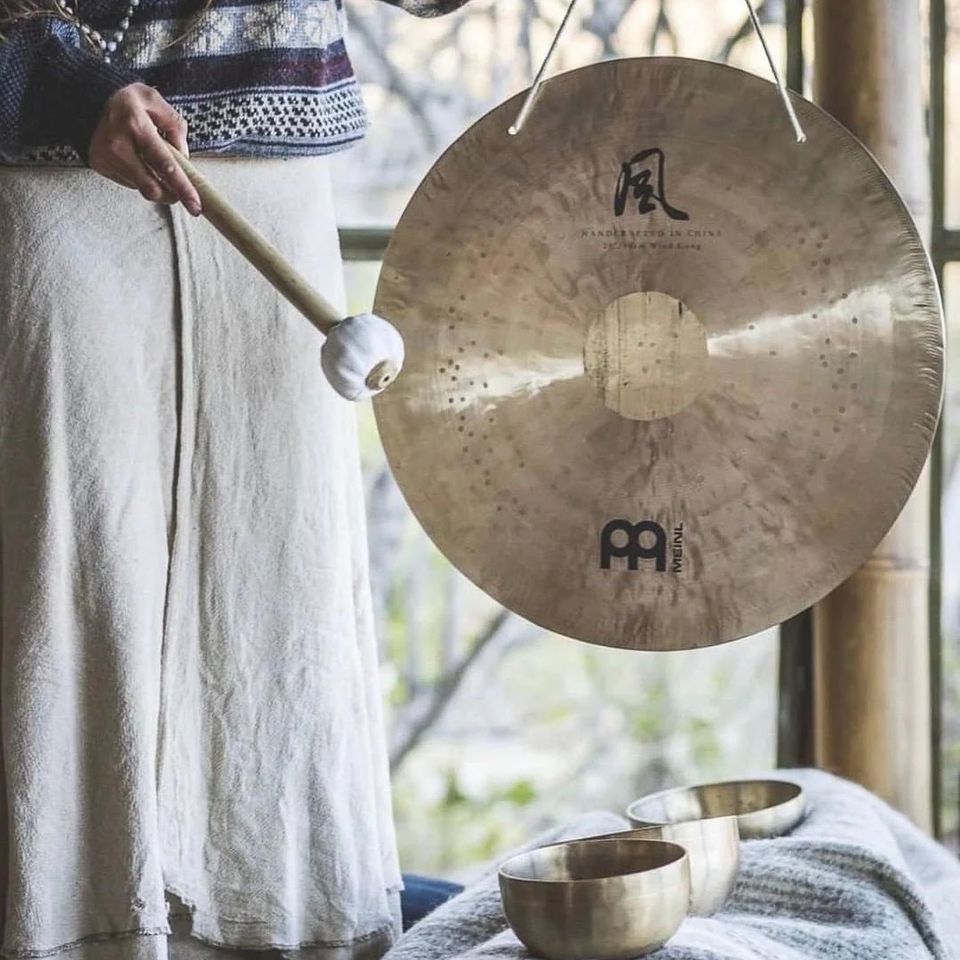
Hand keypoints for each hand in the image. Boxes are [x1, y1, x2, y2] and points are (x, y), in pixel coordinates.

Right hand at [88, 82, 201, 214]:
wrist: (86, 99)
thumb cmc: (127, 102)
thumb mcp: (154, 100)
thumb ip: (175, 125)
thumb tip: (184, 156)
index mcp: (136, 125)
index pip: (164, 164)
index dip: (182, 188)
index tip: (195, 206)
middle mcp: (118, 144)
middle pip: (152, 187)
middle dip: (171, 196)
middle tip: (183, 196)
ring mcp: (106, 157)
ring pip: (141, 187)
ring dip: (157, 185)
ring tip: (157, 169)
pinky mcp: (99, 165)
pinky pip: (129, 182)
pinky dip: (141, 178)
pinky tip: (139, 163)